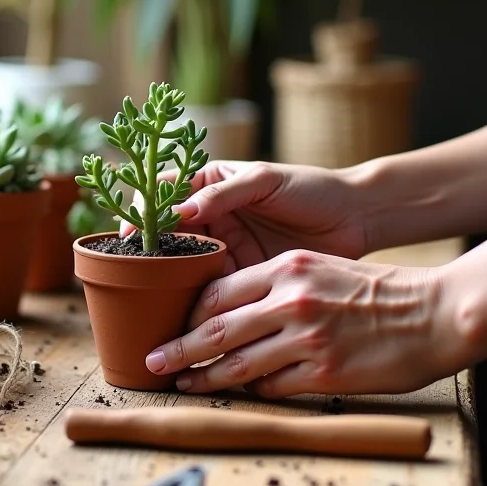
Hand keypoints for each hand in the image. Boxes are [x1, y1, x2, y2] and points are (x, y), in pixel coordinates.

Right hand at [122, 160, 369, 273]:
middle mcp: (210, 213)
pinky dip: (194, 293)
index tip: (131, 234)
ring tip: (151, 292)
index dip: (143, 211)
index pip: (164, 192)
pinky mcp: (239, 271)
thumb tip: (180, 211)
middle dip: (149, 249)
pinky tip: (183, 305)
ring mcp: (223, 244)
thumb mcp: (265, 181)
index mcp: (210, 182)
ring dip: (167, 274)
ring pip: (183, 259)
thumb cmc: (311, 188)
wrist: (355, 219)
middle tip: (135, 270)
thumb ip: (223, 193)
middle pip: (167, 231)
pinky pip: (208, 282)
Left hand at [144, 250, 468, 396]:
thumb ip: (274, 287)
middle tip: (154, 362)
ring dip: (207, 378)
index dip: (191, 314)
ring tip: (186, 384)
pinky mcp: (324, 374)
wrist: (431, 312)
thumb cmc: (374, 289)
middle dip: (180, 349)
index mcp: (287, 269)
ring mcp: (307, 339)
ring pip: (239, 364)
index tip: (174, 327)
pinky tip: (242, 392)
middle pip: (217, 330)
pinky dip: (254, 390)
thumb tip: (233, 314)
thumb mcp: (319, 268)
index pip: (219, 293)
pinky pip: (273, 387)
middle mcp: (291, 302)